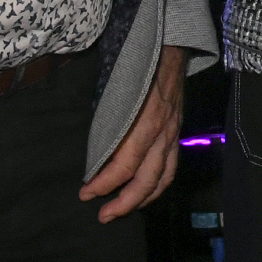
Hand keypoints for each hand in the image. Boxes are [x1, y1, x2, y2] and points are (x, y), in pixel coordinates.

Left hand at [81, 46, 189, 221]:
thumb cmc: (135, 65)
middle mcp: (160, 132)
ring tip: (121, 210)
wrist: (169, 47)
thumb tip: (89, 149)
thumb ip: (104, 120)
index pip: (124, 165)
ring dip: (142, 200)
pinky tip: (144, 193)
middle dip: (123, 202)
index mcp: (143, 120)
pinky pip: (171, 167)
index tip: (85, 193)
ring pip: (162, 178)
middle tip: (102, 215)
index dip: (104, 184)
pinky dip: (158, 186)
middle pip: (146, 180)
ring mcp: (172, 134)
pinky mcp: (176, 132)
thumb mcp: (113, 89)